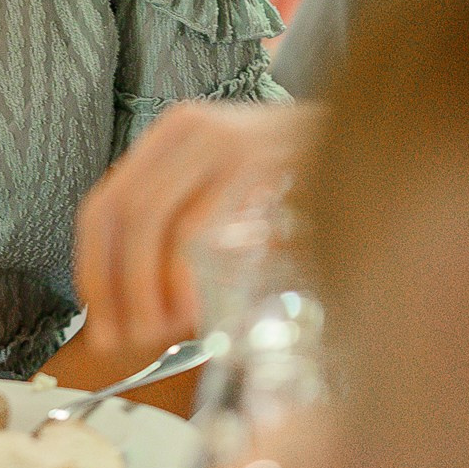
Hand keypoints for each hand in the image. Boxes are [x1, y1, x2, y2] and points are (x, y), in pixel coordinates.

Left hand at [75, 102, 316, 362]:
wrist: (376, 132)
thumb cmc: (308, 177)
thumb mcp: (235, 191)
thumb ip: (192, 228)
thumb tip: (147, 308)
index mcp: (170, 137)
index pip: (101, 206)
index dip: (92, 270)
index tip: (99, 323)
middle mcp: (184, 130)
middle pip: (115, 213)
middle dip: (111, 285)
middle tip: (123, 338)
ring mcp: (217, 139)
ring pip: (146, 218)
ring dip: (143, 285)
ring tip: (160, 330)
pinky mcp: (252, 158)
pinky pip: (196, 223)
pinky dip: (182, 274)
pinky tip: (192, 309)